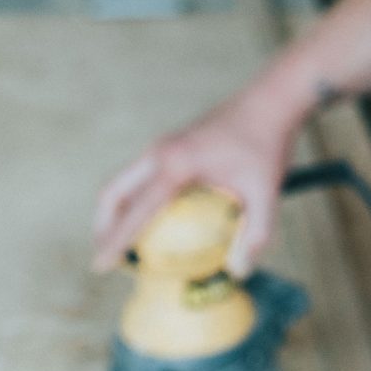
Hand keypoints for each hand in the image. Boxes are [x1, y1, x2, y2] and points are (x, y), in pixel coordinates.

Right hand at [90, 91, 296, 276]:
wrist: (272, 99)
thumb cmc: (268, 143)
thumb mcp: (266, 191)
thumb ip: (255, 233)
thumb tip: (239, 271)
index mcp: (175, 164)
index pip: (134, 211)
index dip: (113, 243)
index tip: (98, 267)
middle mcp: (160, 152)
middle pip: (113, 192)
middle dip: (103, 227)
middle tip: (109, 258)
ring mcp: (164, 145)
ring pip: (124, 181)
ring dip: (117, 211)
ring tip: (126, 244)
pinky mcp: (173, 143)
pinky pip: (143, 175)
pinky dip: (137, 199)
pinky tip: (157, 221)